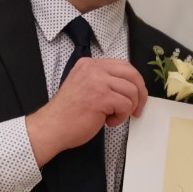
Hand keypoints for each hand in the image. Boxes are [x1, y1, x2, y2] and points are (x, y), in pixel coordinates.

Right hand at [26, 59, 147, 165]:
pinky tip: (108, 122)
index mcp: (89, 64)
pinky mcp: (102, 97)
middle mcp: (93, 69)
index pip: (123, 65)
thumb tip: (129, 86)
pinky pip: (126, 105)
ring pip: (131, 91)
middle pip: (131, 74)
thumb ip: (103, 81)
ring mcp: (97, 82)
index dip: (134, 82)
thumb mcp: (85, 86)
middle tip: (137, 109)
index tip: (136, 96)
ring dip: (128, 108)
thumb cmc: (68, 114)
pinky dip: (121, 117)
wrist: (52, 127)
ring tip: (114, 117)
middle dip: (140, 93)